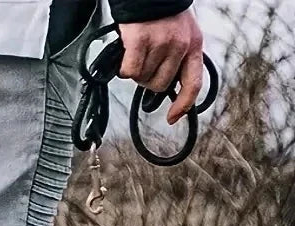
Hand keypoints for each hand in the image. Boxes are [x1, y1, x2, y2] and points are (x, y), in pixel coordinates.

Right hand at [119, 10, 203, 124]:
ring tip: (137, 53)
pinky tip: (126, 54)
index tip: (172, 118)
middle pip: (160, 85)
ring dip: (136, 72)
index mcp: (194, 45)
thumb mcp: (180, 36)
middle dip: (148, 80)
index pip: (193, 84)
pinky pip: (129, 72)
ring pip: (143, 79)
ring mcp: (161, 43)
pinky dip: (124, 68)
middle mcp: (180, 45)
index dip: (183, 105)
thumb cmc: (161, 16)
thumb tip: (168, 91)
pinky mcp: (141, 42)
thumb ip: (177, 61)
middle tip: (144, 65)